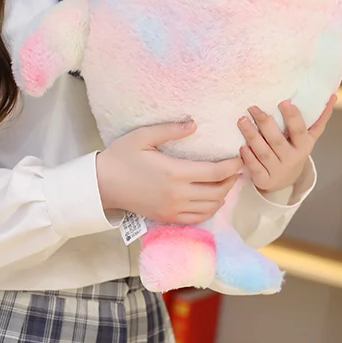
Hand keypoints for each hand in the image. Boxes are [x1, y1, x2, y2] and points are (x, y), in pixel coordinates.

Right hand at [96, 120, 242, 224]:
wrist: (102, 184)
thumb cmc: (121, 157)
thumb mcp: (142, 136)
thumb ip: (169, 130)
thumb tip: (194, 124)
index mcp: (174, 172)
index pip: (215, 173)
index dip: (232, 166)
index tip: (239, 157)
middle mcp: (177, 194)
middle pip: (218, 192)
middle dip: (232, 180)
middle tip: (236, 167)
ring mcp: (173, 209)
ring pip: (211, 207)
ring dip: (223, 194)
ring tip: (226, 180)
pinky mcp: (167, 218)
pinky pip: (198, 218)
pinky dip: (210, 209)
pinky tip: (211, 197)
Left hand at [237, 95, 335, 193]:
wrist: (285, 180)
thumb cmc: (295, 150)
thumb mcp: (308, 137)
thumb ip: (319, 118)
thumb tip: (333, 96)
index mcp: (304, 146)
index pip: (299, 131)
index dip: (293, 118)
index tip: (283, 102)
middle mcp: (291, 159)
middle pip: (277, 140)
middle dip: (265, 123)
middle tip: (252, 107)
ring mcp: (278, 171)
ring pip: (264, 153)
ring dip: (252, 136)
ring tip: (242, 120)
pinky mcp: (264, 180)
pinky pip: (255, 169)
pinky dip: (248, 158)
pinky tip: (241, 146)